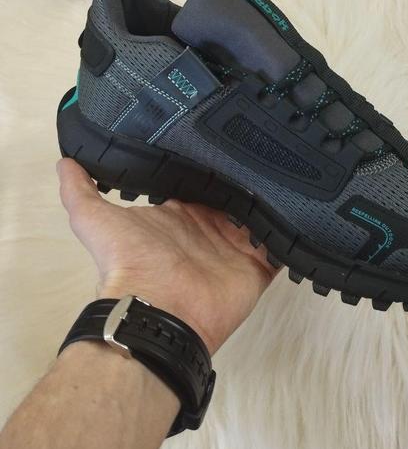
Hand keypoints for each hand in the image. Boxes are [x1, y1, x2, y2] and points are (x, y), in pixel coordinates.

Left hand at [57, 158, 279, 353]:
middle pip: (234, 198)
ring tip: (291, 169)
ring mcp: (235, 249)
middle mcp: (209, 229)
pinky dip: (291, 233)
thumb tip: (63, 162)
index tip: (228, 137)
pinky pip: (280, 247)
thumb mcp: (95, 221)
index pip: (201, 183)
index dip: (213, 164)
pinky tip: (302, 207)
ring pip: (261, 217)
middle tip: (267, 147)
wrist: (159, 311)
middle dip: (248, 178)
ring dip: (273, 200)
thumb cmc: (130, 264)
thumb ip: (81, 192)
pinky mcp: (257, 268)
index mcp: (179, 215)